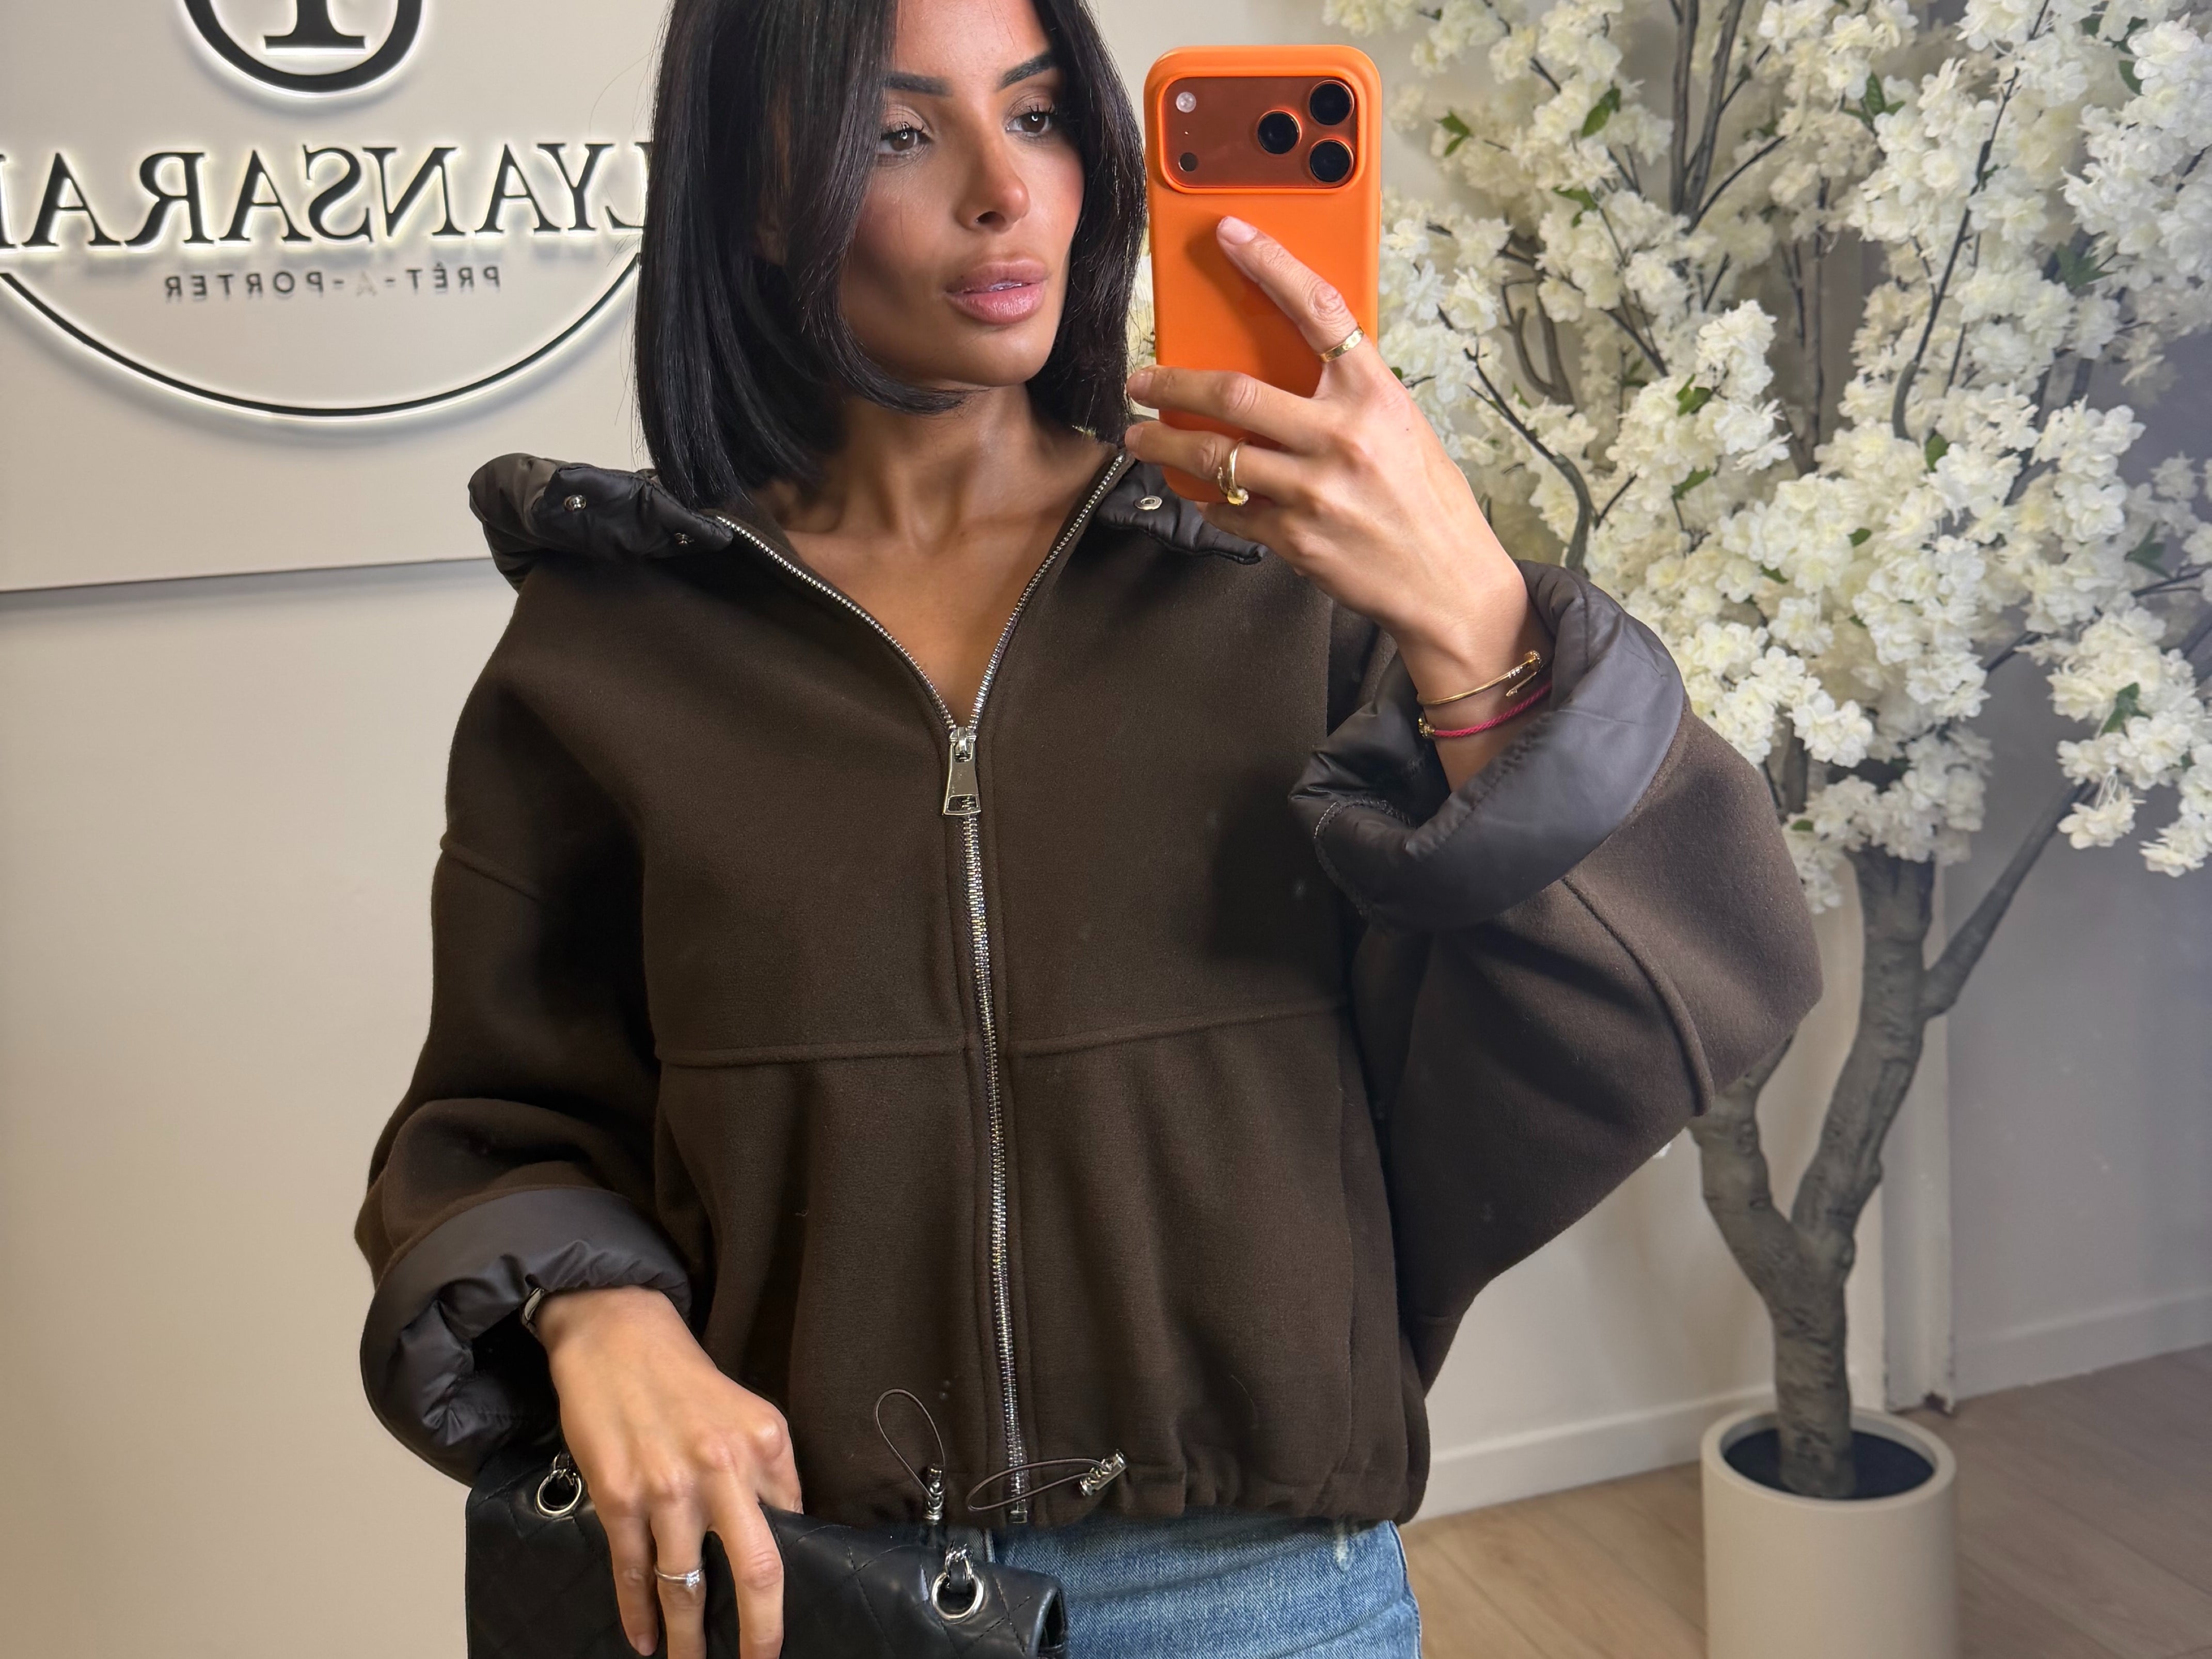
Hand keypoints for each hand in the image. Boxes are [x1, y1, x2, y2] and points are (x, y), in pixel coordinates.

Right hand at [536, 1286, 801, 1658]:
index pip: (792, 1529)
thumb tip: (787, 1534)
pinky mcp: (619, 1496)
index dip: (791, 1580)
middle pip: (758, 1571)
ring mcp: (669, 1486)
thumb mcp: (748, 1413)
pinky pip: (633, 1572)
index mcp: (766, 1444)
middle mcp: (724, 1466)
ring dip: (688, 1638)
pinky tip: (644, 1639)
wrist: (617, 1335)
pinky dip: (638, 1615)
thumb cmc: (684, 1380)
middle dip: (761, 1634)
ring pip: (686, 1585)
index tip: (786, 1619)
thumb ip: (769, 1472)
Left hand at [1123, 216, 1552, 782]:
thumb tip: (1282, 362)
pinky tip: (1196, 491)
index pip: (1317, 309)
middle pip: (1234, 392)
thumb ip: (1344, 394)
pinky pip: (1229, 509)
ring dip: (1165, 444)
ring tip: (1140, 436)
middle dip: (1172, 384)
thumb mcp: (1398, 427)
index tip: (1229, 234)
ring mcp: (1315, 490)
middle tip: (1141, 380)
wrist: (1450, 583)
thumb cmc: (1425, 500)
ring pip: (1215, 456)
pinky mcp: (1295, 537)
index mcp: (1374, 394)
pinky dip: (1207, 498)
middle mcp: (1343, 437)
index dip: (1270, 263)